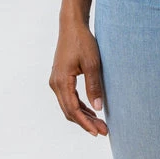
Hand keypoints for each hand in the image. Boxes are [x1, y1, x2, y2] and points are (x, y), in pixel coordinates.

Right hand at [50, 20, 108, 135]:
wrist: (71, 26)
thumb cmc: (82, 42)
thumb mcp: (92, 64)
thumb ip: (94, 87)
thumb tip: (98, 109)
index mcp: (61, 82)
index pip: (73, 109)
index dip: (85, 123)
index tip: (98, 132)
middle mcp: (55, 84)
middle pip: (69, 111)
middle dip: (86, 123)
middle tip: (103, 131)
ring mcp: (56, 82)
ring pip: (69, 106)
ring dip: (83, 116)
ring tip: (100, 124)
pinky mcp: (60, 79)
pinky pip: (69, 98)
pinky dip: (80, 107)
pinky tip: (92, 112)